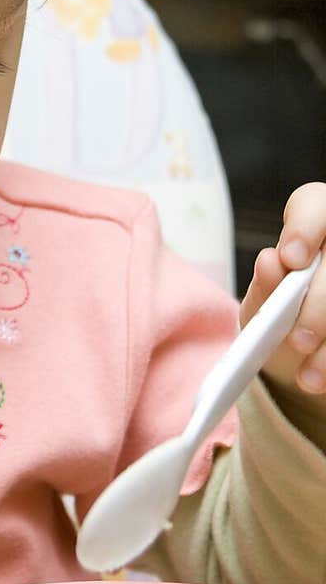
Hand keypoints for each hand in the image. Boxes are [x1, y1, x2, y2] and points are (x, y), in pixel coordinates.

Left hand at [239, 182, 325, 426]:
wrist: (298, 343)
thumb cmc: (280, 307)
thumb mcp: (264, 300)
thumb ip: (265, 283)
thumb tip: (272, 262)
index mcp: (315, 220)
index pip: (315, 203)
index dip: (305, 228)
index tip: (289, 260)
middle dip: (320, 305)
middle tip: (296, 340)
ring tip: (307, 378)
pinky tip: (321, 379)